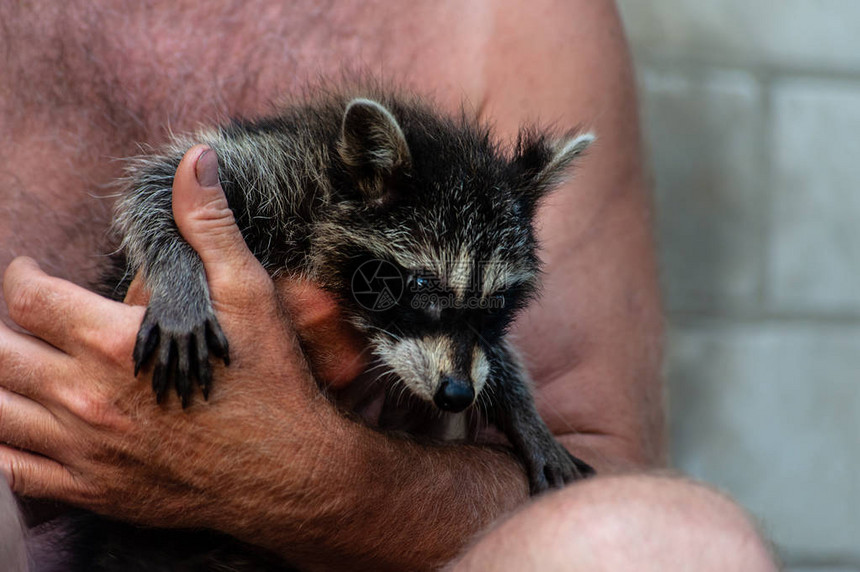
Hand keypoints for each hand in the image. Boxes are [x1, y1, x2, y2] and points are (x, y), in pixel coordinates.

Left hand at [0, 146, 365, 529]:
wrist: (289, 473)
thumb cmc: (271, 384)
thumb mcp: (249, 295)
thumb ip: (209, 226)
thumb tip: (194, 162)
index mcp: (114, 341)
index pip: (28, 297)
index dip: (21, 277)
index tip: (29, 273)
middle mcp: (85, 396)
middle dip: (1, 329)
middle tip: (21, 321)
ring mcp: (83, 450)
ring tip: (11, 366)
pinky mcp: (90, 491)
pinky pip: (13, 475)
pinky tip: (13, 428)